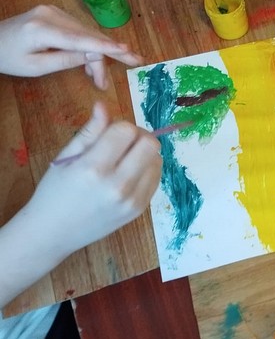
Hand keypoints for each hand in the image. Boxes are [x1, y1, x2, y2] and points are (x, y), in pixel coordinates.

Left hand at [0, 4, 142, 88]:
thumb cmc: (8, 58)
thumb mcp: (36, 67)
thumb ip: (66, 60)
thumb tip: (96, 54)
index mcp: (42, 29)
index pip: (80, 39)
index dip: (105, 46)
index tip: (127, 51)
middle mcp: (51, 14)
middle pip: (88, 36)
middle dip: (106, 56)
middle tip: (129, 67)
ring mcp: (54, 11)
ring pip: (87, 33)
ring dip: (98, 54)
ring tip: (100, 79)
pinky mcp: (56, 12)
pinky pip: (80, 30)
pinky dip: (89, 45)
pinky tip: (91, 62)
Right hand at [23, 102, 160, 260]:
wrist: (53, 232)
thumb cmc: (55, 191)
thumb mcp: (65, 158)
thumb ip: (89, 131)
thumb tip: (104, 105)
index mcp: (93, 168)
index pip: (126, 131)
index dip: (121, 126)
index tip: (111, 133)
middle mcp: (116, 185)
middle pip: (150, 144)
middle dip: (138, 137)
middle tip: (122, 143)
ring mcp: (131, 200)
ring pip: (157, 160)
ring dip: (145, 153)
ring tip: (124, 160)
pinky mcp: (139, 210)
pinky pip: (156, 178)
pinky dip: (147, 170)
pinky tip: (129, 173)